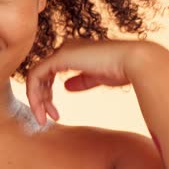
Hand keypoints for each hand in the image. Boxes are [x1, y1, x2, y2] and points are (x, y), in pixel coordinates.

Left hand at [25, 38, 151, 125]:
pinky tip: (41, 109)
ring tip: (43, 118)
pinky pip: (35, 75)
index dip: (48, 95)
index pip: (51, 73)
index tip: (55, 115)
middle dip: (41, 99)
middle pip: (42, 76)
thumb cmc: (123, 69)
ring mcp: (61, 51)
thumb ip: (81, 80)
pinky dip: (34, 93)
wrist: (134, 61)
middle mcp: (65, 49)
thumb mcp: (98, 77)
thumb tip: (66, 86)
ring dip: (36, 99)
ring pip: (36, 76)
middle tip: (45, 119)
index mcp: (74, 52)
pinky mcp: (59, 57)